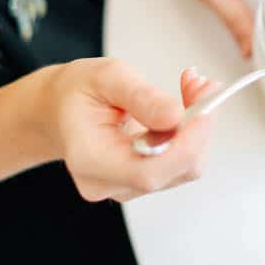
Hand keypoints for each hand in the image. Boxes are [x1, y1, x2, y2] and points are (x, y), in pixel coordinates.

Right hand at [41, 58, 218, 202]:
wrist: (59, 109)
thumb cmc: (77, 92)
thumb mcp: (106, 77)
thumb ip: (141, 97)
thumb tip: (176, 116)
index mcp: (90, 160)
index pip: (149, 171)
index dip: (186, 144)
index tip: (206, 107)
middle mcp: (107, 183)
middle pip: (173, 171)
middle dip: (198, 127)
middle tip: (203, 85)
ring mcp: (125, 187)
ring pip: (182, 167)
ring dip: (197, 127)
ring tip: (193, 87)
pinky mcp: (141, 180)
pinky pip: (178, 163)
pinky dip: (190, 133)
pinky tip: (185, 106)